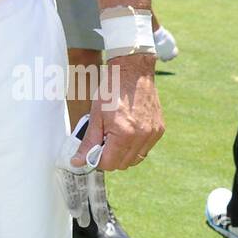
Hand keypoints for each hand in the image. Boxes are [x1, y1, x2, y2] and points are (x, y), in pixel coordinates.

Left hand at [72, 53, 163, 171]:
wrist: (132, 72)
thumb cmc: (111, 91)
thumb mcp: (95, 116)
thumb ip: (88, 142)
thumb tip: (78, 162)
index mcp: (124, 134)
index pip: (110, 164)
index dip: (98, 160)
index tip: (92, 151)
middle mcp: (142, 137)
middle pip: (123, 164)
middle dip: (110, 158)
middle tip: (102, 142)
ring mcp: (153, 134)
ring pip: (136, 159)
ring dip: (123, 154)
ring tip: (114, 136)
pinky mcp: (159, 130)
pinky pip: (146, 148)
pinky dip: (135, 146)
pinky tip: (127, 132)